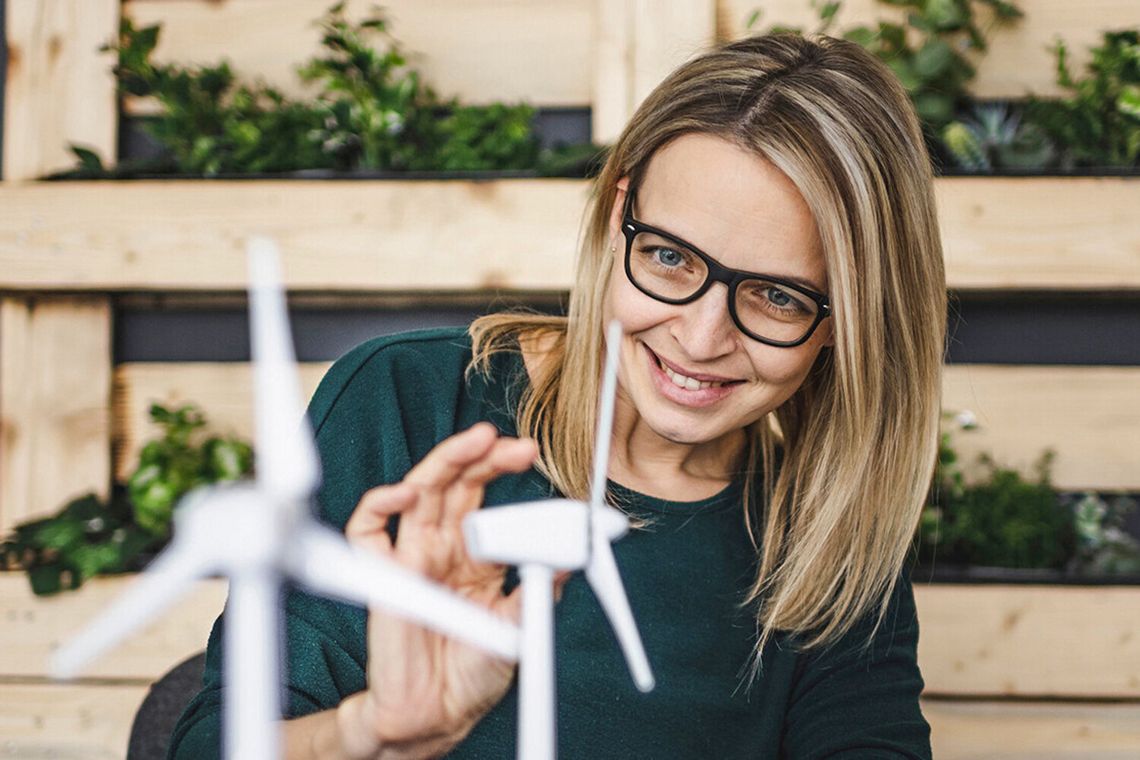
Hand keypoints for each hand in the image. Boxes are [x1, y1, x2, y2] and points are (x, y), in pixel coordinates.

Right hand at [339, 422, 538, 757]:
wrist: (440, 714)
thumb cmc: (475, 669)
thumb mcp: (520, 623)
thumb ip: (539, 586)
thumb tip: (567, 554)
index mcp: (474, 554)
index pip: (483, 494)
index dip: (500, 468)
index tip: (527, 453)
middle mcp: (441, 547)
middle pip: (454, 483)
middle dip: (481, 456)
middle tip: (509, 443)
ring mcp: (410, 557)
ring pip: (418, 491)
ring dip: (445, 461)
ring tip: (474, 443)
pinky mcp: (382, 577)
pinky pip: (367, 530)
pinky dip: (381, 503)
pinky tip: (406, 494)